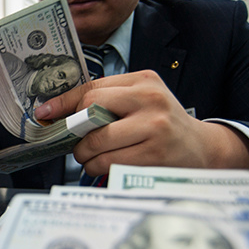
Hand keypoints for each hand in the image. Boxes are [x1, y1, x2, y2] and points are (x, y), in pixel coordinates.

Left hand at [34, 70, 248, 175]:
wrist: (203, 148)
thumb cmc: (163, 124)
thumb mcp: (142, 101)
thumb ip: (109, 100)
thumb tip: (62, 112)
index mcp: (143, 81)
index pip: (91, 89)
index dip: (63, 103)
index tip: (45, 112)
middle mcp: (149, 99)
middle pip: (89, 112)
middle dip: (74, 133)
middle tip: (76, 143)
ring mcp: (153, 126)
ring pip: (96, 142)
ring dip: (84, 155)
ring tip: (91, 157)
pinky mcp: (154, 153)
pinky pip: (109, 163)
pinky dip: (98, 168)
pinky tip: (105, 166)